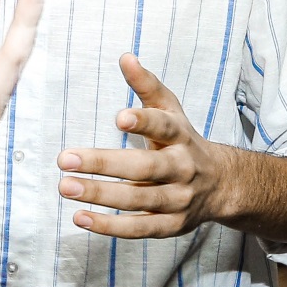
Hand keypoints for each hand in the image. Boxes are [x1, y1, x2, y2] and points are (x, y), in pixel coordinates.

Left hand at [59, 55, 234, 238]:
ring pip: (138, 200)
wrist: (222, 185)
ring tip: (65, 186)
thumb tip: (125, 57)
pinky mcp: (170, 225)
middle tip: (64, 160)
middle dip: (103, 164)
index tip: (118, 117)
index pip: (164, 127)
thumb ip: (147, 86)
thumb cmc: (183, 141)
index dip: (144, 122)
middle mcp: (183, 168)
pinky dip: (109, 226)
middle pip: (144, 168)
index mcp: (182, 136)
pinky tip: (79, 217)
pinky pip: (139, 229)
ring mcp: (178, 200)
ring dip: (100, 195)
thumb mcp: (171, 110)